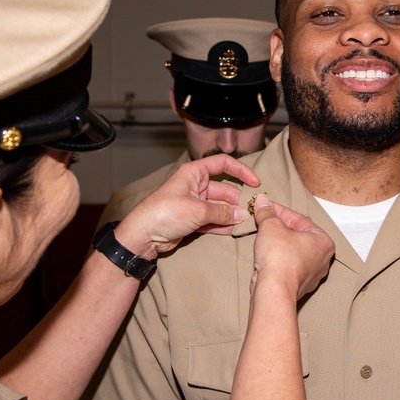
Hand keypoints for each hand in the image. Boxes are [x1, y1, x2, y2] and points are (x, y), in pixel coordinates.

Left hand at [115, 155, 259, 258]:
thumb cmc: (164, 213)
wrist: (143, 235)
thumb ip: (222, 213)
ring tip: (245, 223)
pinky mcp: (191, 219)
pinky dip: (222, 225)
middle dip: (237, 200)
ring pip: (218, 206)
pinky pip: (212, 219)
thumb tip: (240, 215)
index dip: (240, 171)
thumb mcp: (198, 210)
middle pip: (223, 189)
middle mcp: (194, 185)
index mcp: (194, 173)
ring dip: (230, 214)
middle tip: (251, 211)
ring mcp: (193, 203)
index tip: (255, 182)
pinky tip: (234, 231)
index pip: (222, 164)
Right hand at [249, 194, 333, 299]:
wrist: (274, 289)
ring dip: (278, 243)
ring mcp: (311, 275)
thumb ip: (267, 212)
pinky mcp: (298, 286)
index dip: (279, 211)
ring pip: (293, 252)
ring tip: (263, 236)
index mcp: (323, 241)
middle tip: (264, 220)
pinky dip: (277, 259)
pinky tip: (265, 255)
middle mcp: (322, 259)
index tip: (266, 207)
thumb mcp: (271, 226)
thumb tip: (263, 202)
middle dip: (280, 227)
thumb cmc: (280, 258)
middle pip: (297, 235)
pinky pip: (288, 266)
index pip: (299, 219)